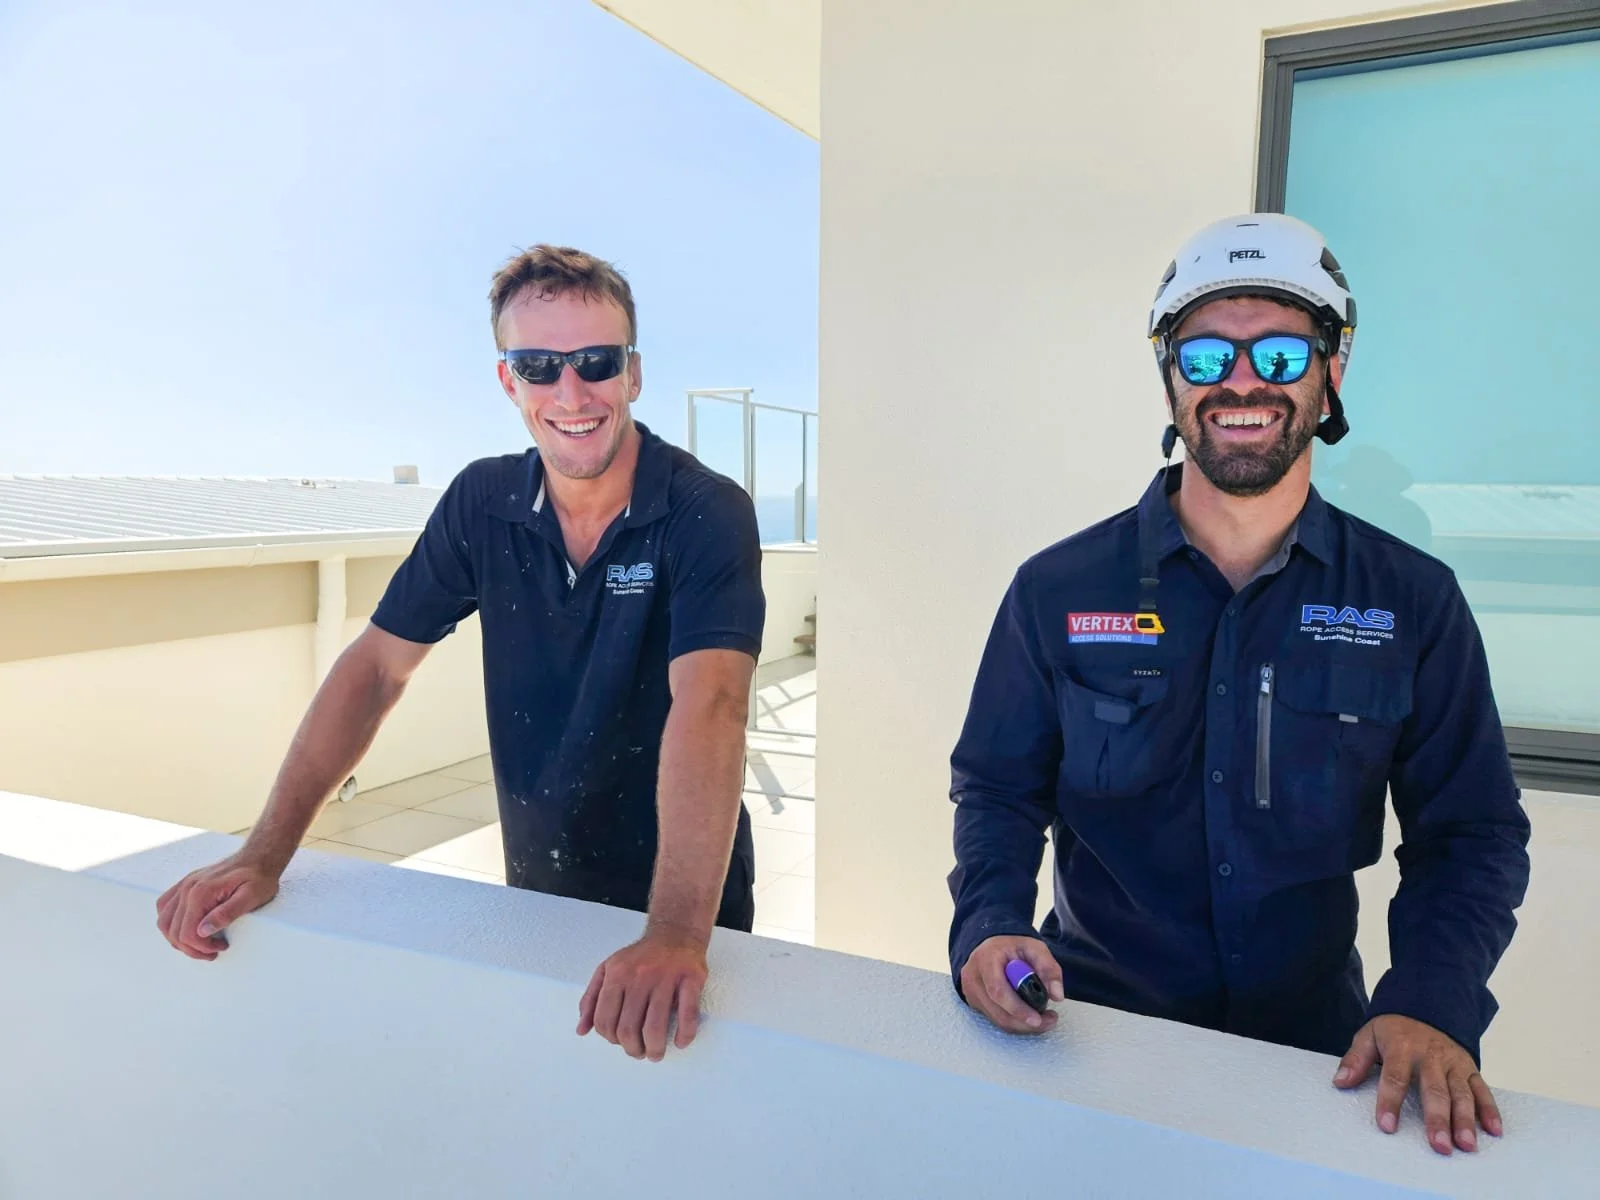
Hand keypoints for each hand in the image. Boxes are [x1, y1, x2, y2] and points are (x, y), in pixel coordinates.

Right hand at [155, 854, 280, 959]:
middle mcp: (187, 888)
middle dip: (191, 948)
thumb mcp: (251, 897)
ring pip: (164, 921)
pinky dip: (171, 923)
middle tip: (212, 951)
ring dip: (178, 939)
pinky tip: (188, 928)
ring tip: (200, 944)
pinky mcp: (185, 885)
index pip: (187, 933)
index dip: (201, 948)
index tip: (220, 948)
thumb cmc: (258, 877)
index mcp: (201, 892)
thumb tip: (203, 931)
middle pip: (173, 931)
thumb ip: (227, 914)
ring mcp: (184, 885)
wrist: (258, 857)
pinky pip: (165, 907)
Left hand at [577, 929, 708, 1060]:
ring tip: (655, 1053)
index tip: (621, 1043)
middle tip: (639, 1052)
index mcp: (616, 974)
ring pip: (654, 1027)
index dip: (611, 1039)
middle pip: (628, 1028)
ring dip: (654, 1049)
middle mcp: (639, 976)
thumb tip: (582, 1029)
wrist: (675, 933)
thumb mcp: (608, 970)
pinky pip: (687, 1015)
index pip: (605, 1020)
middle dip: (633, 1049)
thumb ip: (590, 999)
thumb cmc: (640, 957)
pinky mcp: (690, 979)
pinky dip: (684, 1034)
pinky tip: (679, 1042)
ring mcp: (666, 977)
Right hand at [959, 935, 1064, 1033]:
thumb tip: (1057, 995)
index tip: (1038, 1018)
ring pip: (999, 1020)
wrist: (992, 947)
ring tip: (1044, 1018)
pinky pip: (997, 1020)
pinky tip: (1029, 1016)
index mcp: (986, 959)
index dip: (1018, 1008)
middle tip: (1049, 1021)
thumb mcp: (1034, 948)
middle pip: (999, 1011)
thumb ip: (1049, 967)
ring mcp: (971, 992)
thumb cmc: (1012, 948)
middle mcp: (973, 977)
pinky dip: (1016, 1023)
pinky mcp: (974, 1003)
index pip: (998, 990)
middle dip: (1026, 1022)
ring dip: (1023, 1025)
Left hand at [1334, 1014, 1502, 1154]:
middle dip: (1437, 1119)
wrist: (1426, 1004)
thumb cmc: (1394, 1029)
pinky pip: (1482, 1089)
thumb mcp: (1369, 1035)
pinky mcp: (1470, 1068)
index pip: (1394, 1077)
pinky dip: (1490, 1110)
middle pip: (1434, 1090)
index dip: (1390, 1102)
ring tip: (1466, 1145)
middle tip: (1439, 1146)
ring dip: (1466, 1120)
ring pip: (1462, 1093)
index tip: (1387, 1127)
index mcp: (1402, 1047)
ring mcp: (1453, 1063)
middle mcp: (1431, 1056)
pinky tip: (1494, 1131)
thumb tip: (1340, 1082)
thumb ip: (1355, 1059)